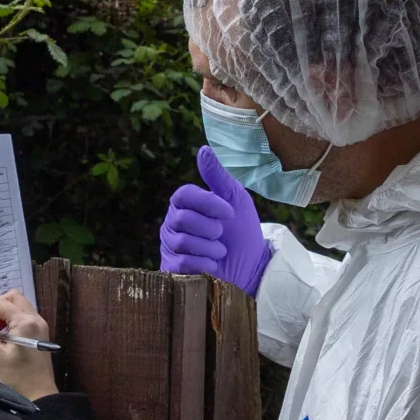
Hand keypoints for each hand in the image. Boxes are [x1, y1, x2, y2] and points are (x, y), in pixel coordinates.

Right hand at [0, 290, 57, 400]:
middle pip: (13, 298)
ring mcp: (41, 326)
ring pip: (20, 306)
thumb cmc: (17, 377)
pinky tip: (3, 336)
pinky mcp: (41, 334)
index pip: (1, 303)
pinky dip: (12, 320)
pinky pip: (25, 316)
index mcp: (25, 323)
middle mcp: (36, 319)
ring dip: (4, 313)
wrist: (39, 396)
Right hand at [159, 146, 271, 294]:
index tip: (229, 213)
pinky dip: (204, 265)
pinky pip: (182, 262)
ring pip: (182, 242)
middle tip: (223, 234)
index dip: (207, 203)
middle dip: (210, 228)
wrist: (250, 268)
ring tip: (220, 251)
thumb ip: (218, 176)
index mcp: (185, 205)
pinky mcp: (171, 269)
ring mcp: (170, 247)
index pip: (183, 195)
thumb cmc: (242, 232)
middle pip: (181, 219)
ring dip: (211, 248)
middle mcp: (173, 224)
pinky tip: (213, 266)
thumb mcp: (236, 200)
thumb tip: (203, 150)